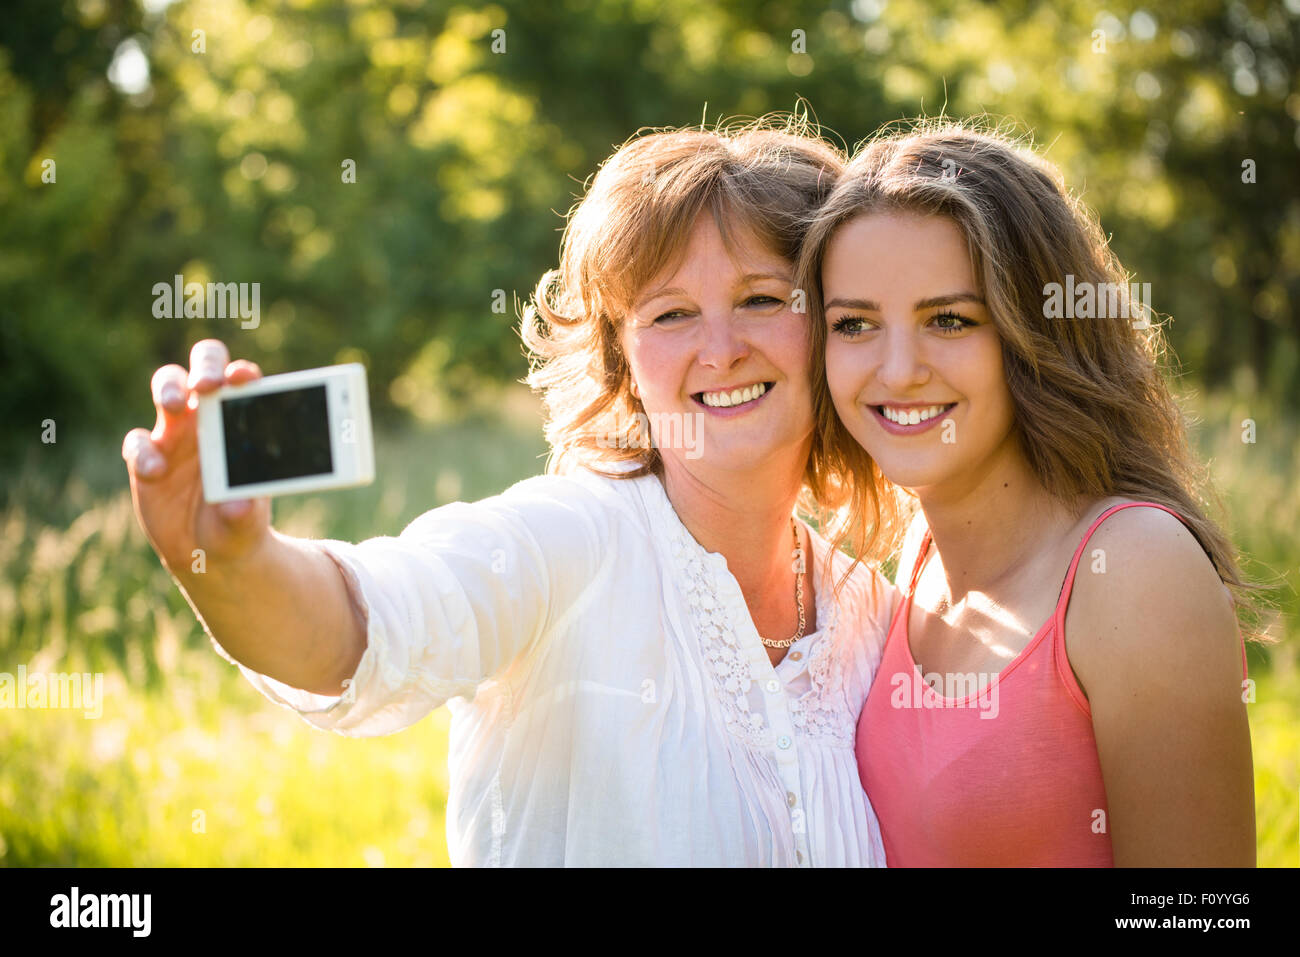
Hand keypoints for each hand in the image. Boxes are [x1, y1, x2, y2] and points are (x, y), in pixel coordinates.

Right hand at [122, 339, 271, 577]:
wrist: (208, 551)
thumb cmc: (237, 522)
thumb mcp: (247, 521)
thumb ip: (245, 511)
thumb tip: (239, 505)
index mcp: (240, 422)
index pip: (242, 383)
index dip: (241, 374)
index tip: (243, 379)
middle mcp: (208, 418)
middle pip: (203, 369)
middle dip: (204, 367)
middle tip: (205, 385)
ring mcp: (174, 434)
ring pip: (166, 388)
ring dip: (168, 389)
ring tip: (173, 406)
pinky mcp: (146, 458)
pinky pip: (138, 442)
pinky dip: (143, 451)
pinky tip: (155, 471)